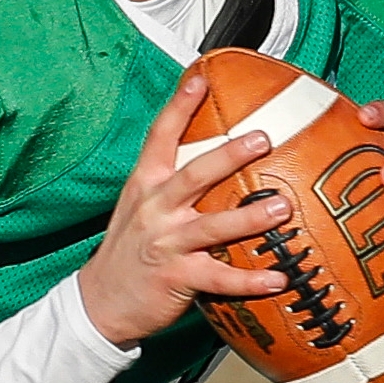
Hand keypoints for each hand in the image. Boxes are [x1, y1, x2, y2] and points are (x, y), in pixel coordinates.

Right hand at [74, 70, 298, 345]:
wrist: (101, 301)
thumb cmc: (130, 250)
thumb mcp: (141, 207)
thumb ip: (173, 182)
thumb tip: (220, 155)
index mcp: (145, 187)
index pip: (160, 139)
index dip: (179, 108)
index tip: (200, 81)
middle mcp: (154, 210)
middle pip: (193, 176)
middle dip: (228, 155)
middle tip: (262, 139)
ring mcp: (165, 244)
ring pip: (211, 227)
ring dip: (248, 218)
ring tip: (282, 209)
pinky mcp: (176, 278)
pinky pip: (219, 279)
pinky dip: (250, 281)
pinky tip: (278, 279)